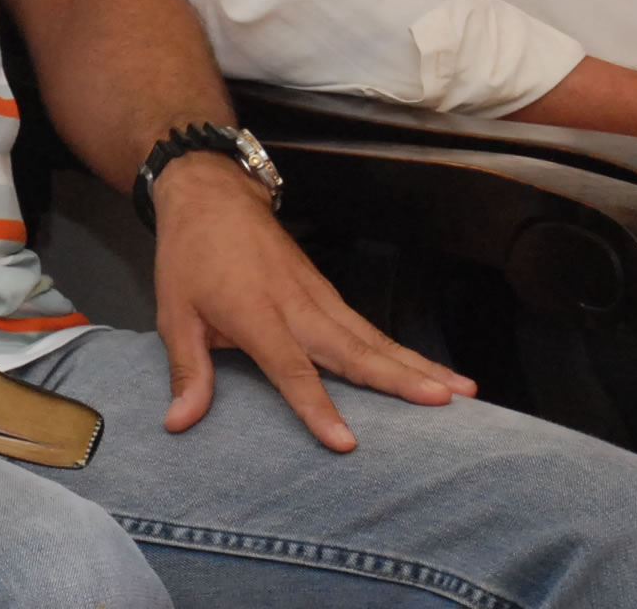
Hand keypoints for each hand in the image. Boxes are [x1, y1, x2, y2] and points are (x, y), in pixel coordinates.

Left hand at [150, 154, 471, 451]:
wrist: (212, 195)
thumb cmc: (190, 256)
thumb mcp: (174, 313)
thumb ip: (187, 371)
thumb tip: (178, 423)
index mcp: (256, 313)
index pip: (291, 368)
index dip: (316, 407)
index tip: (345, 442)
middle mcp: (297, 305)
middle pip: (353, 349)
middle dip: (399, 378)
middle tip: (443, 402)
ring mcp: (319, 296)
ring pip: (373, 337)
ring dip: (418, 364)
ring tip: (462, 392)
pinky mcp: (328, 293)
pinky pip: (369, 328)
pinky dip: (404, 351)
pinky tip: (433, 372)